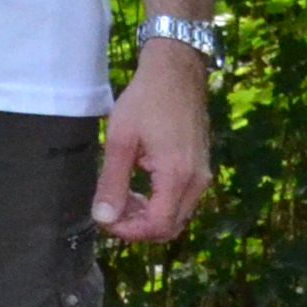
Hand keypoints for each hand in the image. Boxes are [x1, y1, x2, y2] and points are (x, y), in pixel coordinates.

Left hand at [94, 46, 212, 244]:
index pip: (158, 226)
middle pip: (170, 227)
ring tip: (119, 198)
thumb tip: (103, 218)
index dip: (129, 232)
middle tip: (108, 211)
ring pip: (177, 216)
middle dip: (137, 227)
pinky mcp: (201, 170)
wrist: (176, 74)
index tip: (104, 220)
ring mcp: (203, 176)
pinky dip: (159, 204)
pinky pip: (181, 201)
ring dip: (147, 216)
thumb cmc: (146, 101)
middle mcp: (197, 182)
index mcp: (178, 176)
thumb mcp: (120, 140)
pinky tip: (136, 189)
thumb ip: (112, 182)